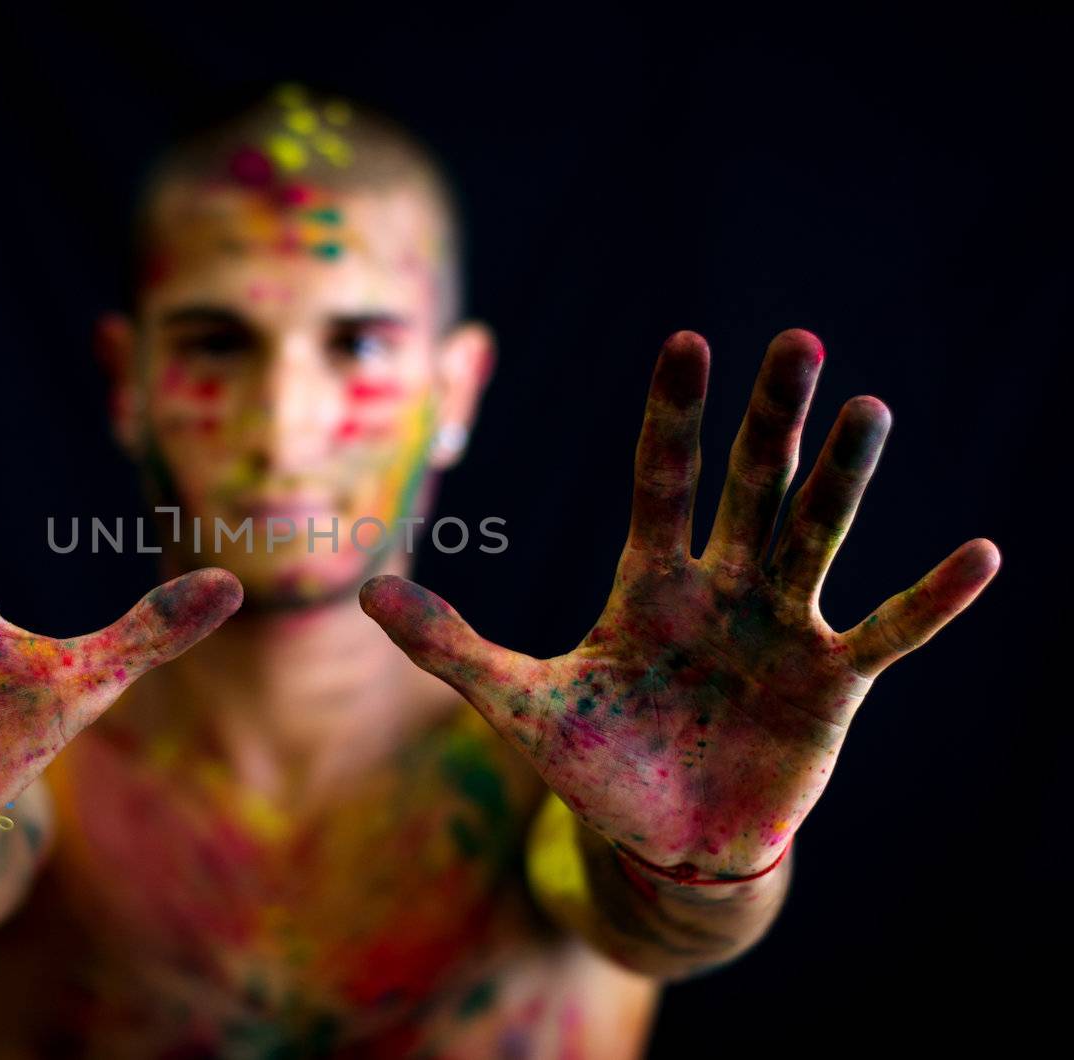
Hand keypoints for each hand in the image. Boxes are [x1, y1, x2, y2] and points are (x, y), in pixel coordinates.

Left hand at [361, 329, 998, 877]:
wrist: (663, 842)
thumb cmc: (596, 764)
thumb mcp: (517, 704)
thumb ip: (451, 646)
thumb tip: (365, 590)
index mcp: (649, 583)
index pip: (662, 481)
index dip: (673, 418)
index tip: (686, 343)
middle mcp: (722, 588)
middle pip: (751, 489)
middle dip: (770, 421)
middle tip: (795, 343)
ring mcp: (780, 629)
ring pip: (817, 538)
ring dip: (844, 479)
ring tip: (870, 409)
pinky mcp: (829, 685)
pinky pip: (885, 634)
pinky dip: (928, 601)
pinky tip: (979, 554)